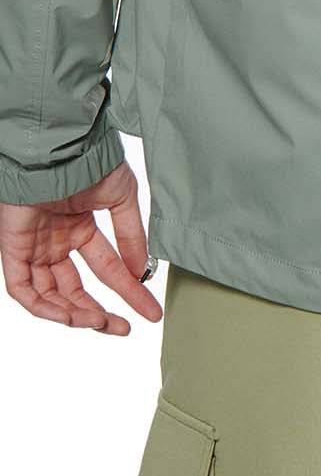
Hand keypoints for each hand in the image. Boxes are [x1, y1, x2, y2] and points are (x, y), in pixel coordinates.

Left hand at [0, 161, 162, 334]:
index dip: (128, 292)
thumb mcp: (122, 199)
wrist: (62, 148)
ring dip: (74, 314)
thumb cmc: (91, 163)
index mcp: (82, 228)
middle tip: (122, 327)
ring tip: (100, 322)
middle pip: (75, 291)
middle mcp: (58, 242)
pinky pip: (23, 290)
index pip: (106, 269)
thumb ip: (131, 237)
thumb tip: (142, 273)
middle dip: (99, 312)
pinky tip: (68, 316)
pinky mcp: (14, 250)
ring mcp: (35, 248)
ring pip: (50, 296)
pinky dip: (44, 308)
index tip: (151, 311)